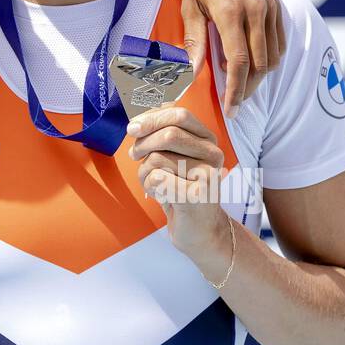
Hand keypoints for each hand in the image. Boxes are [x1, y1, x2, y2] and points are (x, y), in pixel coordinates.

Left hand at [128, 103, 229, 258]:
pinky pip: (157, 179)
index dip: (151, 118)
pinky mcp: (198, 196)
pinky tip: (160, 196)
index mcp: (207, 139)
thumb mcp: (173, 157)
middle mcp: (213, 153)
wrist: (199, 230)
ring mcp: (208, 175)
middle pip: (169, 134)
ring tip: (153, 182)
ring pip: (158, 158)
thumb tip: (136, 124)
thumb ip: (160, 136)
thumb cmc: (180, 190)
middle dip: (143, 143)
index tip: (132, 128)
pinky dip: (149, 187)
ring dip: (144, 171)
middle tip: (134, 155)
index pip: (180, 114)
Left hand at [181, 0, 285, 115]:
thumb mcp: (190, 4)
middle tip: (234, 103)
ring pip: (274, 56)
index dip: (235, 89)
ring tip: (243, 85)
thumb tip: (192, 73)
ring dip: (261, 76)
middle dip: (248, 89)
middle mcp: (256, 11)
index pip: (239, 62)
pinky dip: (270, 58)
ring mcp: (270, 7)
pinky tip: (256, 64)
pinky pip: (280, 41)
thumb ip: (194, 40)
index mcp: (230, 12)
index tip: (230, 108)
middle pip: (260, 64)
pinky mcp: (277, 4)